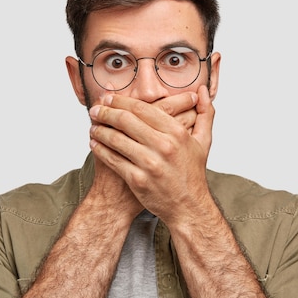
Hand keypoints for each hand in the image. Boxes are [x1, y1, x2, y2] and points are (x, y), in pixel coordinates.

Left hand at [88, 86, 215, 224]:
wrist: (188, 207)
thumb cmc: (193, 173)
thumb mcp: (203, 142)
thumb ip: (204, 114)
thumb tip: (202, 90)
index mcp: (177, 133)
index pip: (142, 108)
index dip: (121, 101)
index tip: (109, 98)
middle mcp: (163, 146)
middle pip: (126, 120)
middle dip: (106, 113)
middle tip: (95, 110)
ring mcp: (149, 164)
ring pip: (116, 139)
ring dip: (99, 130)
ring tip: (92, 127)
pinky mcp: (138, 180)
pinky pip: (112, 159)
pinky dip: (100, 150)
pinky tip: (94, 144)